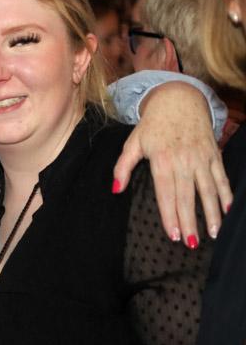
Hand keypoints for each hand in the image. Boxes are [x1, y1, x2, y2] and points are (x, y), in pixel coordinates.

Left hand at [113, 82, 231, 242]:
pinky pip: (221, 178)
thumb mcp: (132, 143)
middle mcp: (184, 160)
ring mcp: (201, 158)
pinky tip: (228, 211)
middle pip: (187, 196)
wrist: (178, 101)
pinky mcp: (213, 155)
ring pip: (208, 190)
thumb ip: (122, 167)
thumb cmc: (152, 126)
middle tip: (191, 243)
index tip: (173, 234)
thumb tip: (115, 189)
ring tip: (213, 233)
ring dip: (212, 213)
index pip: (166, 193)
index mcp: (162, 160)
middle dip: (189, 221)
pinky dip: (226, 195)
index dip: (170, 215)